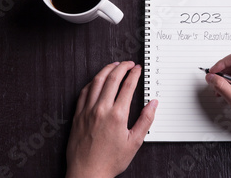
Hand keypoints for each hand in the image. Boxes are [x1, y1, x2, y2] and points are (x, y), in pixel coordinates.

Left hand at [66, 61, 157, 177]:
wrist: (87, 173)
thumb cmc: (110, 161)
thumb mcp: (134, 142)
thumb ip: (145, 120)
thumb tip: (153, 104)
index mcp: (117, 115)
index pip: (127, 86)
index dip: (134, 74)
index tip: (137, 69)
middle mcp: (101, 109)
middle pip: (112, 79)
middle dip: (122, 67)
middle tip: (128, 63)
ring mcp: (87, 111)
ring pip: (96, 82)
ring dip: (106, 70)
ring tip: (114, 65)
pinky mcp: (77, 115)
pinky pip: (84, 92)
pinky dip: (92, 82)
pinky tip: (97, 80)